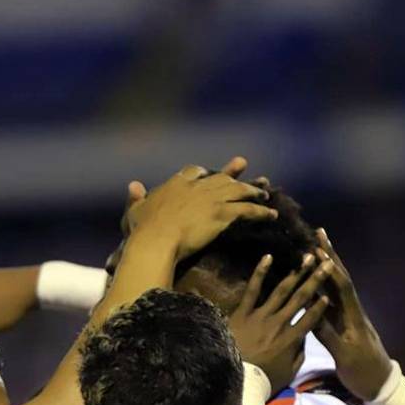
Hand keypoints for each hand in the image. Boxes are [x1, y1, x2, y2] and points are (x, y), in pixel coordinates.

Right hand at [129, 160, 276, 261]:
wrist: (157, 240)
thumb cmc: (142, 230)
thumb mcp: (134, 212)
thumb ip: (135, 198)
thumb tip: (133, 185)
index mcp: (176, 184)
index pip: (192, 172)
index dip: (201, 172)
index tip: (207, 172)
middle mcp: (197, 187)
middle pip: (220, 176)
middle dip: (233, 171)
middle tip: (244, 164)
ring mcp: (212, 199)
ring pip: (238, 190)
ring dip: (253, 191)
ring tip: (265, 193)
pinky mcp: (224, 214)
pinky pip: (248, 210)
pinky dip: (261, 212)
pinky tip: (271, 215)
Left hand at [228, 253, 330, 393]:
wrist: (235, 377)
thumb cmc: (262, 378)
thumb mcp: (287, 373)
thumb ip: (298, 355)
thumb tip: (304, 339)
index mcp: (291, 338)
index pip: (311, 318)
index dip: (321, 306)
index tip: (329, 294)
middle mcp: (279, 322)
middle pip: (301, 298)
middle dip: (315, 280)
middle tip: (326, 264)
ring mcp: (261, 315)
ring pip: (281, 290)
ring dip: (296, 272)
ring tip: (307, 257)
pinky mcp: (243, 312)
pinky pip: (252, 289)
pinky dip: (260, 272)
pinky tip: (268, 256)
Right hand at [313, 228, 393, 399]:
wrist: (381, 386)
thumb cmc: (364, 373)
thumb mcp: (345, 357)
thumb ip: (328, 335)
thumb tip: (310, 313)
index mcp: (354, 318)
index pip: (342, 286)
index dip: (331, 267)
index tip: (319, 247)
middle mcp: (353, 312)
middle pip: (342, 279)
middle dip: (331, 256)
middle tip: (320, 233)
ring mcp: (350, 318)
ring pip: (337, 287)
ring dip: (328, 267)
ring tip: (317, 247)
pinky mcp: (346, 325)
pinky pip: (333, 300)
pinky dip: (323, 286)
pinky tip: (315, 278)